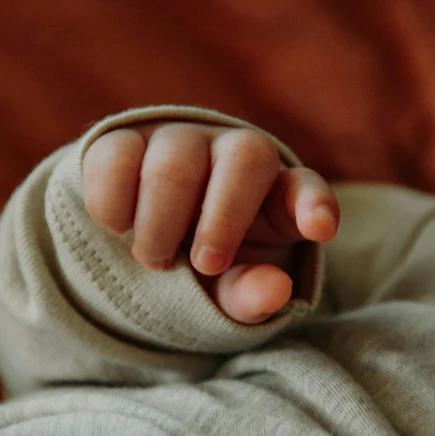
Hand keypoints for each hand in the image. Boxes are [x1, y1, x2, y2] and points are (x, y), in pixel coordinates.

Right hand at [83, 123, 338, 324]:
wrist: (142, 242)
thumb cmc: (202, 269)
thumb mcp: (228, 292)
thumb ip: (250, 295)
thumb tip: (275, 290)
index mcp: (275, 196)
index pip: (305, 188)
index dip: (313, 203)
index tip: (320, 228)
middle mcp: (233, 155)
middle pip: (244, 158)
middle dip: (223, 218)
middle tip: (205, 266)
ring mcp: (180, 141)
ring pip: (174, 161)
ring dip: (161, 222)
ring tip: (155, 259)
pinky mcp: (128, 141)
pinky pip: (118, 156)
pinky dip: (114, 203)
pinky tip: (119, 227)